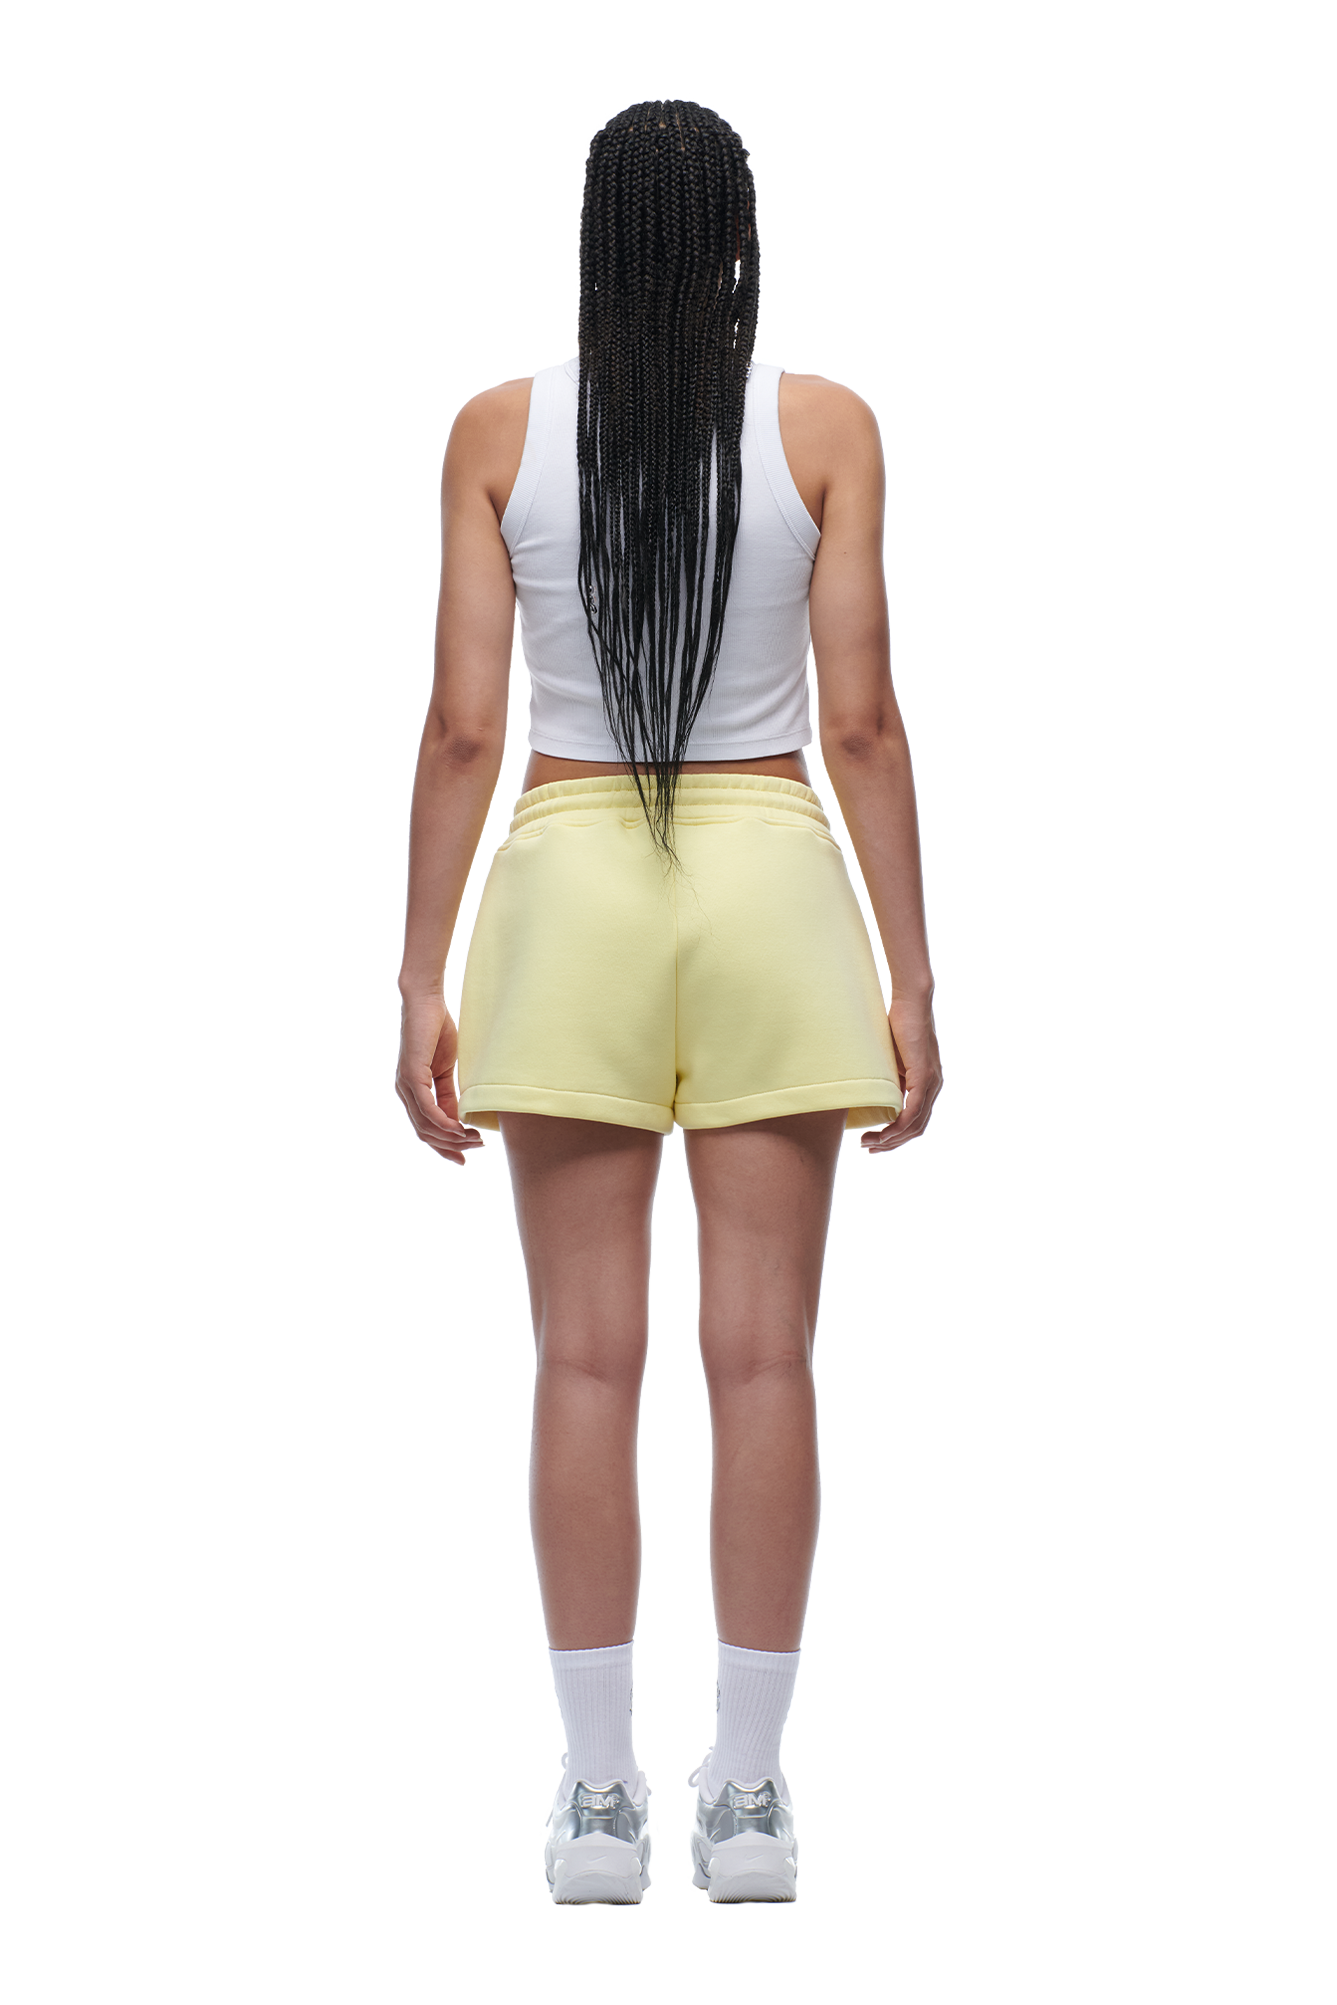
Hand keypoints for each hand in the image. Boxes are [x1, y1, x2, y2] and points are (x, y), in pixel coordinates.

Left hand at [396, 992, 483, 1163]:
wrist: (428, 1003)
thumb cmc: (439, 1032)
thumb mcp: (448, 1070)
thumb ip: (450, 1095)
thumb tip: (459, 1120)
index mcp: (413, 1092)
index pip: (427, 1129)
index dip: (446, 1146)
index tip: (467, 1156)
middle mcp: (405, 1092)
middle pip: (425, 1133)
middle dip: (451, 1146)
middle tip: (476, 1150)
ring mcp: (405, 1085)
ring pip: (426, 1124)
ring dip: (451, 1136)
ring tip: (474, 1138)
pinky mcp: (411, 1075)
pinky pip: (426, 1107)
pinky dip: (442, 1121)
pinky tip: (459, 1128)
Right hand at [861, 993, 941, 1153]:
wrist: (911, 1002)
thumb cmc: (898, 1024)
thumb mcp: (891, 1059)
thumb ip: (889, 1077)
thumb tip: (873, 1093)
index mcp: (927, 1084)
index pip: (915, 1121)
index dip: (895, 1136)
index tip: (873, 1141)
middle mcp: (934, 1087)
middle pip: (916, 1129)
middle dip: (891, 1143)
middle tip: (868, 1147)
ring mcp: (932, 1082)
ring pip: (915, 1124)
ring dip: (891, 1138)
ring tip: (868, 1142)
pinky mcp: (924, 1075)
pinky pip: (914, 1110)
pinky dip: (899, 1125)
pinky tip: (884, 1132)